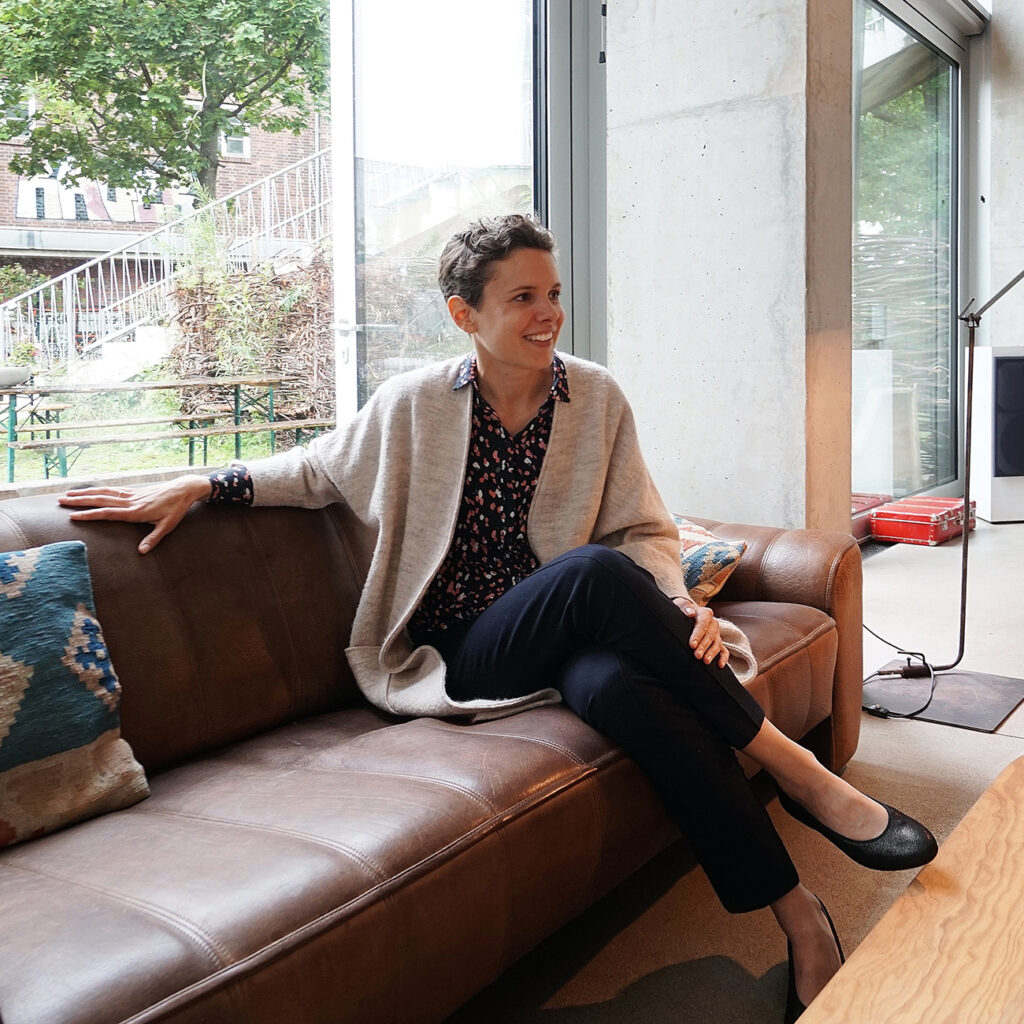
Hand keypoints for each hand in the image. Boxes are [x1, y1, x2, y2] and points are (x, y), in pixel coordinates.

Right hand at [58, 475, 211, 553]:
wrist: (183, 489)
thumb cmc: (176, 509)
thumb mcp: (167, 526)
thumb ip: (153, 539)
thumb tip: (141, 552)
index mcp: (136, 512)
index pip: (108, 513)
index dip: (90, 514)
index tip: (73, 515)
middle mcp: (130, 502)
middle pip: (100, 500)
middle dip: (80, 501)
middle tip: (61, 501)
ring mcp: (131, 495)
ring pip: (104, 493)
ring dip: (86, 493)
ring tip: (69, 494)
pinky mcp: (134, 491)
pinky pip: (112, 490)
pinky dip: (99, 489)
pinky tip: (90, 491)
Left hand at [673, 596, 728, 667]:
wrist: (688, 614)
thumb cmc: (682, 610)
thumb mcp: (680, 605)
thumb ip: (685, 607)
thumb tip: (691, 613)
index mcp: (705, 614)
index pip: (703, 624)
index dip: (698, 634)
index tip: (691, 645)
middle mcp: (713, 624)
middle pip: (710, 635)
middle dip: (704, 646)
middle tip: (697, 656)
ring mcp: (716, 634)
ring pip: (717, 643)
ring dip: (712, 653)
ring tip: (705, 661)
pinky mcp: (718, 642)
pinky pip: (724, 650)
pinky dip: (723, 658)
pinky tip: (720, 665)